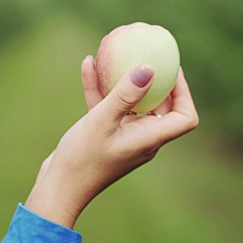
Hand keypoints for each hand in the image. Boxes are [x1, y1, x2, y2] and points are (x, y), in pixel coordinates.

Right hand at [25, 55, 198, 227]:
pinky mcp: (105, 136)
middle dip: (156, 80)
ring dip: (124, 80)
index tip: (172, 70)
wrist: (57, 188)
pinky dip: (101, 89)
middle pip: (161, 107)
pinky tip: (89, 64)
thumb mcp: (102, 121)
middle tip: (148, 55)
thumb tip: (149, 68)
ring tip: (116, 54)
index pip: (185, 117)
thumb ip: (125, 95)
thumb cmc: (82, 160)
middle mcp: (142, 139)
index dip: (184, 93)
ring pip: (131, 104)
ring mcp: (124, 138)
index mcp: (150, 139)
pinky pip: (109, 108)